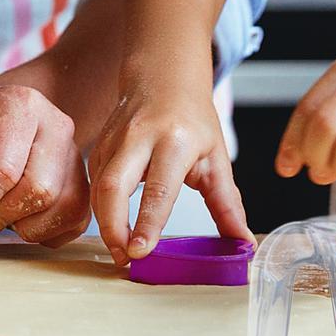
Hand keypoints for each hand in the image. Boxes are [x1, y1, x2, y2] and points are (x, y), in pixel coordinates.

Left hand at [0, 83, 91, 247]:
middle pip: (38, 190)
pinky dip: (44, 232)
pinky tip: (21, 216)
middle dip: (1, 217)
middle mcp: (56, 125)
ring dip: (23, 226)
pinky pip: (74, 222)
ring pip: (61, 209)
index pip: (4, 168)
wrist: (3, 112)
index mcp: (18, 105)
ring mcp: (76, 153)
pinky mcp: (86, 181)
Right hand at [89, 78, 247, 264]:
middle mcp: (139, 138)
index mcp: (174, 141)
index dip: (146, 224)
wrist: (163, 75)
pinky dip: (99, 207)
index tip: (141, 252)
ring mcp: (114, 139)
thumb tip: (242, 244)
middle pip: (113, 187)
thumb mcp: (217, 157)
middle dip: (112, 228)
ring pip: (98, 187)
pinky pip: (93, 181)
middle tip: (124, 259)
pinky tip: (112, 225)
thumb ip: (227, 204)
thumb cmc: (191, 118)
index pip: (158, 190)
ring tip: (120, 251)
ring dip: (104, 222)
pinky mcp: (99, 144)